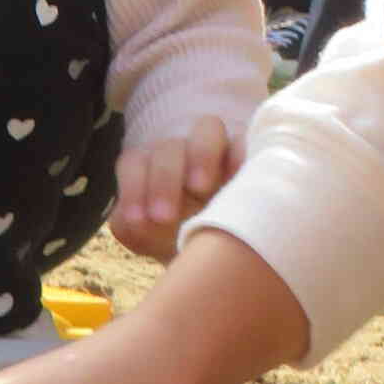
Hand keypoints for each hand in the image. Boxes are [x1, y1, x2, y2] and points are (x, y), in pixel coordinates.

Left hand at [109, 116, 239, 261]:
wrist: (221, 254)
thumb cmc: (178, 240)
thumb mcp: (152, 239)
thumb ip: (132, 228)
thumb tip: (132, 221)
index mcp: (151, 168)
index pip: (134, 162)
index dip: (132, 188)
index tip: (137, 220)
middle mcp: (183, 153)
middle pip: (168, 148)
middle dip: (164, 179)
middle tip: (164, 217)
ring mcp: (220, 150)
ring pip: (206, 128)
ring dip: (201, 155)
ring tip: (199, 188)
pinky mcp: (251, 154)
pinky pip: (244, 140)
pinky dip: (238, 154)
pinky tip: (237, 178)